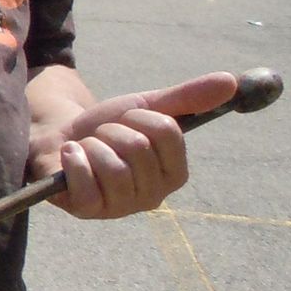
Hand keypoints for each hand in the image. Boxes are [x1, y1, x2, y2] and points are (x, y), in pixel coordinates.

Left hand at [33, 72, 236, 219]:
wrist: (58, 135)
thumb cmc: (107, 126)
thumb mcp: (146, 106)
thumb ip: (188, 98)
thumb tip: (232, 80)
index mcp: (175, 174)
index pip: (168, 132)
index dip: (141, 117)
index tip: (128, 120)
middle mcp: (153, 197)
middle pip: (137, 147)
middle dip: (112, 130)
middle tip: (102, 136)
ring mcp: (120, 207)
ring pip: (113, 165)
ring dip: (92, 144)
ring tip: (87, 148)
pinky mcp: (87, 210)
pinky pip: (86, 180)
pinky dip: (74, 158)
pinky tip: (70, 156)